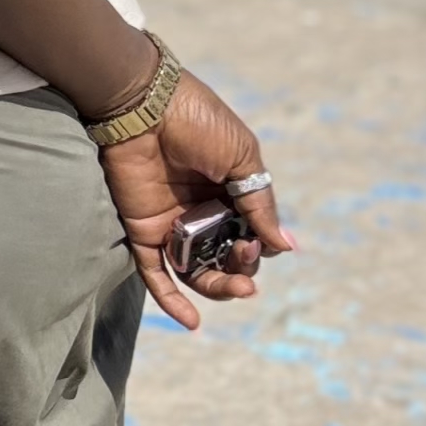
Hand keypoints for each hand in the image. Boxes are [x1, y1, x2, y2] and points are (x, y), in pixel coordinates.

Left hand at [99, 68, 295, 331]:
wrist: (144, 104)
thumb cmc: (198, 121)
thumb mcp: (243, 159)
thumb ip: (260, 204)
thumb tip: (285, 247)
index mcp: (230, 192)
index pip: (250, 236)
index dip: (257, 248)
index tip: (256, 243)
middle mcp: (201, 211)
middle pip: (225, 259)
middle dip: (241, 270)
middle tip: (244, 264)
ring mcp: (171, 223)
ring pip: (195, 272)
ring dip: (217, 289)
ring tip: (237, 289)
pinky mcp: (141, 229)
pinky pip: (155, 273)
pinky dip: (171, 299)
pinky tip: (191, 321)